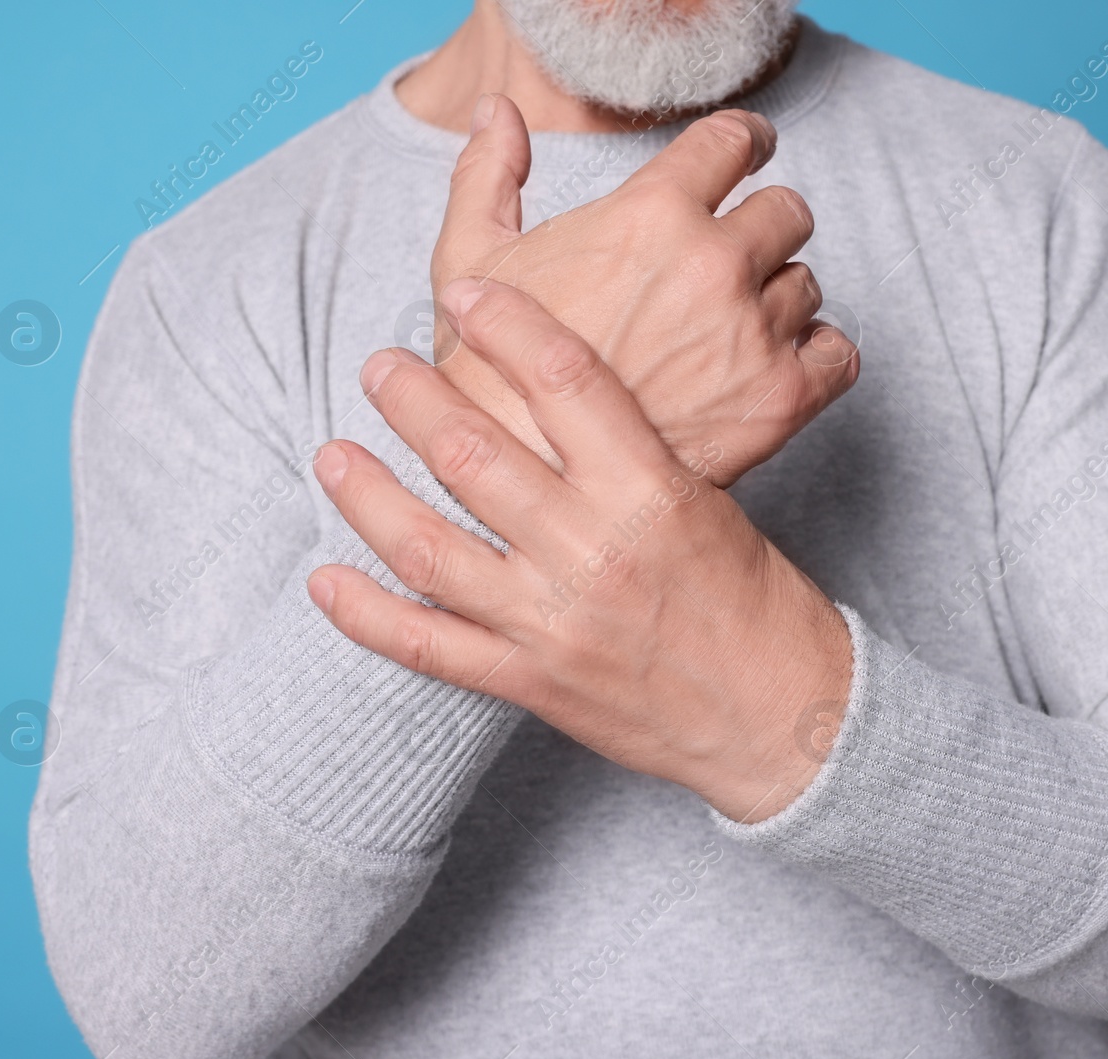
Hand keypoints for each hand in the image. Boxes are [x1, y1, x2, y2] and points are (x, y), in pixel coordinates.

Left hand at [310, 279, 852, 822]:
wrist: (781, 716)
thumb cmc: (754, 600)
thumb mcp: (710, 505)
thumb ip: (630, 456)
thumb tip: (555, 400)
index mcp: (651, 491)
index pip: (564, 379)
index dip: (504, 324)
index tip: (463, 293)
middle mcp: (593, 549)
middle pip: (474, 452)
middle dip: (412, 398)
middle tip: (380, 365)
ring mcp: (552, 621)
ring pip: (429, 545)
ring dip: (369, 493)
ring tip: (332, 453)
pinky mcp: (529, 682)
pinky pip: (429, 646)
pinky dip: (368, 615)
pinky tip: (326, 581)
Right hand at [429, 94, 858, 487]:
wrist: (525, 480)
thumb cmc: (489, 376)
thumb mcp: (467, 261)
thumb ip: (488, 174)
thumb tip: (500, 111)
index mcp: (652, 214)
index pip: (734, 142)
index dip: (745, 141)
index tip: (750, 151)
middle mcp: (716, 264)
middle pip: (787, 210)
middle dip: (763, 227)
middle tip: (732, 260)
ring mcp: (754, 334)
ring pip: (805, 285)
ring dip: (776, 300)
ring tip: (729, 332)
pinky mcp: (780, 400)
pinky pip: (838, 354)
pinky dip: (816, 356)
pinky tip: (776, 367)